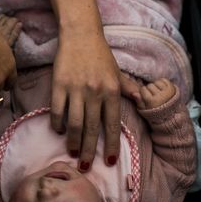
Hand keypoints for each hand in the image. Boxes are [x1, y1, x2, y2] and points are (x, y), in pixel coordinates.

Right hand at [51, 30, 121, 171]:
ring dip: (73, 142)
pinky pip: (57, 110)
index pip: (112, 124)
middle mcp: (95, 92)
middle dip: (90, 151)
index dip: (111, 145)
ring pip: (75, 123)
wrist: (81, 34)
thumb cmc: (101, 55)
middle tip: (86, 167)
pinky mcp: (59, 84)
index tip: (109, 161)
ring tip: (72, 154)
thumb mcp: (118, 72)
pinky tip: (58, 131)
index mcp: (112, 91)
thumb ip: (129, 88)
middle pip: (93, 129)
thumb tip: (143, 101)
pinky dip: (57, 123)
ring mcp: (76, 89)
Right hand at [121, 76, 175, 109]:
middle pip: (150, 85)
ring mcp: (168, 92)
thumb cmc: (154, 113)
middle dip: (149, 89)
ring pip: (157, 82)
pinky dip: (162, 82)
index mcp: (153, 102)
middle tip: (151, 95)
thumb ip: (138, 101)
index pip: (143, 89)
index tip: (145, 97)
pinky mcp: (173, 88)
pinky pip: (164, 80)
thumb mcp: (144, 110)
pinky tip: (161, 89)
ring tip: (157, 92)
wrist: (169, 116)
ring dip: (155, 85)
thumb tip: (133, 93)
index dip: (143, 92)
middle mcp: (161, 96)